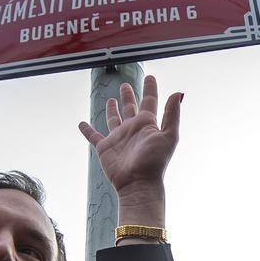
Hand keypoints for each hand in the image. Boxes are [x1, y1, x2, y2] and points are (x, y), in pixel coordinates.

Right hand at [78, 75, 181, 226]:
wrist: (138, 183)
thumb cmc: (155, 161)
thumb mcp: (169, 135)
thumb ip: (172, 114)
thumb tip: (178, 93)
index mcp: (148, 124)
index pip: (150, 101)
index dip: (150, 89)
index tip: (150, 77)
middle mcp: (133, 129)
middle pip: (130, 108)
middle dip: (129, 96)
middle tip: (126, 85)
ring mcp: (119, 138)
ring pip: (114, 119)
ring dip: (113, 109)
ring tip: (112, 99)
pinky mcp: (105, 148)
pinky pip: (93, 136)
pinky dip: (87, 130)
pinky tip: (82, 124)